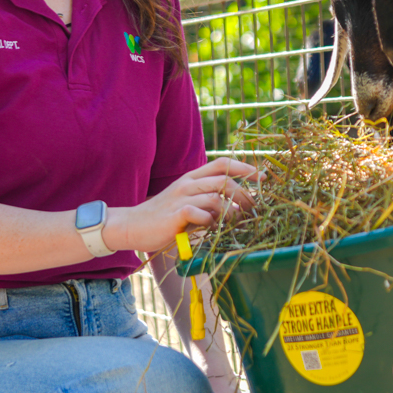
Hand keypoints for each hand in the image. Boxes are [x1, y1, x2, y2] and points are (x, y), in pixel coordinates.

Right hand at [107, 158, 259, 253]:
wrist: (131, 226)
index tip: (261, 177)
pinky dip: (212, 222)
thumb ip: (207, 200)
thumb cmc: (163, 218)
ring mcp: (181, 198)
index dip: (244, 167)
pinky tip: (212, 229)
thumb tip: (237, 207)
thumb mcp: (187, 203)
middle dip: (245, 195)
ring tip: (237, 224)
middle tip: (254, 209)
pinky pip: (201, 214)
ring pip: (216, 198)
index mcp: (192, 178)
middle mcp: (188, 184)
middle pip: (225, 180)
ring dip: (231, 212)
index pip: (222, 163)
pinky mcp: (176, 214)